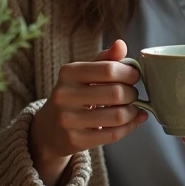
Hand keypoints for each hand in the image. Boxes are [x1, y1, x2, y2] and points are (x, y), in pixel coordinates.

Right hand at [29, 39, 146, 185]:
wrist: (49, 129)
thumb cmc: (74, 94)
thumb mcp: (84, 73)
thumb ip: (105, 59)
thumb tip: (121, 44)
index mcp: (68, 73)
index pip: (109, 69)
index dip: (130, 73)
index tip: (134, 76)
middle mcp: (65, 95)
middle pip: (116, 93)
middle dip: (133, 94)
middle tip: (133, 94)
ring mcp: (68, 120)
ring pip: (117, 116)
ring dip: (133, 112)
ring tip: (132, 108)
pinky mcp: (75, 140)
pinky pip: (114, 134)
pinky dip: (130, 127)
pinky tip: (132, 121)